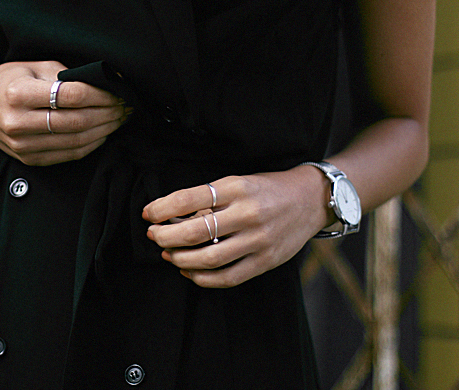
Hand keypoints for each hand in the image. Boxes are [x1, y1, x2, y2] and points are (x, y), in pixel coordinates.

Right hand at [0, 61, 128, 165]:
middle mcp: (18, 122)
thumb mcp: (34, 66)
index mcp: (18, 93)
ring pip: (77, 141)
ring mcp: (22, 145)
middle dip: (109, 113)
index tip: (119, 91)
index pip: (72, 95)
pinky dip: (92, 144)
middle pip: (77, 121)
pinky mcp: (29, 159)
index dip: (101, 94)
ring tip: (120, 118)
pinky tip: (103, 132)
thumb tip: (106, 82)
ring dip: (105, 130)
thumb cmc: (10, 80)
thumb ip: (67, 75)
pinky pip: (70, 155)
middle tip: (127, 105)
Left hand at [142, 166, 334, 287]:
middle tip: (153, 235)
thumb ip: (208, 198)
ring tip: (168, 253)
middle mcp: (247, 214)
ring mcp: (258, 240)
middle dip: (164, 236)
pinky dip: (202, 278)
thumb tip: (172, 217)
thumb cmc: (267, 189)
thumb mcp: (238, 182)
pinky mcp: (266, 261)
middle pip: (193, 232)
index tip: (148, 213)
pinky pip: (228, 277)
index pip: (187, 199)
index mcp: (236, 188)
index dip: (161, 208)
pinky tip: (188, 271)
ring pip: (208, 258)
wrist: (310, 199)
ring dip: (179, 258)